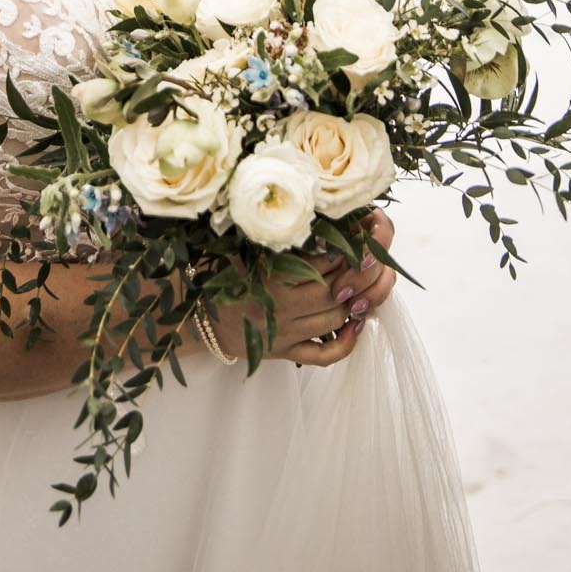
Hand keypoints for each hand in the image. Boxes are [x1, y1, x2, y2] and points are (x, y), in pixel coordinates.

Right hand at [199, 207, 397, 369]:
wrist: (196, 316)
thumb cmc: (220, 273)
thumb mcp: (243, 248)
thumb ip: (274, 234)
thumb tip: (318, 215)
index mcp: (270, 277)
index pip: (323, 263)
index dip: (348, 249)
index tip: (361, 235)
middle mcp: (280, 308)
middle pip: (336, 293)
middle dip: (361, 276)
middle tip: (374, 259)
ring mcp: (285, 334)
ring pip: (335, 321)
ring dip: (358, 304)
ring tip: (369, 285)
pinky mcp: (284, 353)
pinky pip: (324, 356)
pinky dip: (346, 343)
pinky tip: (357, 325)